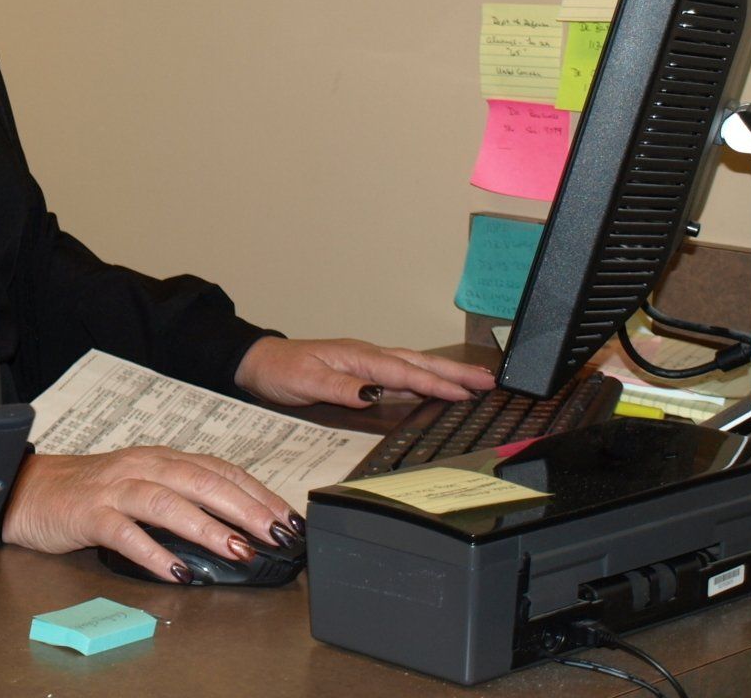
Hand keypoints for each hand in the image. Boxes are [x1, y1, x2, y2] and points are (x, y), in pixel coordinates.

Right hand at [0, 446, 300, 580]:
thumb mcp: (142, 484)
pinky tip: (176, 572)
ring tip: (238, 551)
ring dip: (206, 527)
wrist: (28, 490)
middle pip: (201, 481)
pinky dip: (153, 552)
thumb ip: (183, 496)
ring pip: (167, 502)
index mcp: (160, 458)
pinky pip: (125, 532)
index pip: (219, 469)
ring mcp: (114, 488)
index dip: (256, 492)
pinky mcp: (89, 513)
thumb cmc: (91, 492)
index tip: (288, 517)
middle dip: (244, 507)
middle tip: (276, 534)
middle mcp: (142, 466)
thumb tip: (239, 526)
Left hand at [235, 336, 495, 407]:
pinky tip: (438, 387)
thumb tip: (374, 394)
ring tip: (477, 382)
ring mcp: (366, 364)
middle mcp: (367, 357)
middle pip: (418, 364)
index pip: (403, 372)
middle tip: (490, 380)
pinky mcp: (363, 373)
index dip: (435, 384)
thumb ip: (340, 388)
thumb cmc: (281, 371)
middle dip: (455, 372)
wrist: (260, 363)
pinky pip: (402, 374)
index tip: (465, 393)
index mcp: (358, 357)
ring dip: (445, 374)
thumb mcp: (305, 382)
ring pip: (414, 366)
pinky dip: (425, 379)